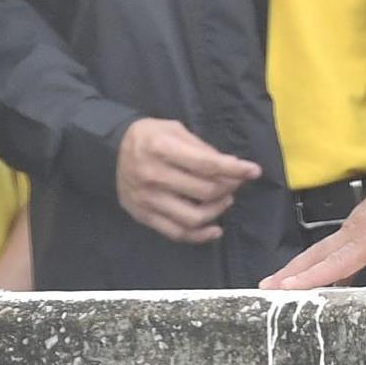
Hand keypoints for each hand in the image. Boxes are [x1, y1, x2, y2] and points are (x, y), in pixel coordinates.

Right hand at [115, 117, 259, 244]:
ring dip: (217, 210)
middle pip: (204, 192)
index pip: (206, 164)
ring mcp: (146, 199)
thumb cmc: (150, 136)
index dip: (235, 169)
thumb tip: (232, 166)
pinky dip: (199, 235)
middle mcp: (151, 175)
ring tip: (225, 200)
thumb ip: (203, 149)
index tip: (254, 171)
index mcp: (161, 148)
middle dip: (229, 187)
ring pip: (193, 217)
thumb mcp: (175, 129)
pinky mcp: (142, 215)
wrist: (111, 149)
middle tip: (236, 182)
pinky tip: (215, 229)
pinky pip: (176, 233)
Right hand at [263, 131, 365, 289]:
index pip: (335, 263)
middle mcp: (357, 229)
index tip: (283, 287)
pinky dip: (322, 258)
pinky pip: (335, 243)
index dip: (309, 278)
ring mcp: (357, 223)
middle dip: (291, 272)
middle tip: (263, 288)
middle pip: (317, 255)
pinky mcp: (362, 220)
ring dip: (301, 265)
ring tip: (279, 283)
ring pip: (323, 248)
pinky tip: (322, 274)